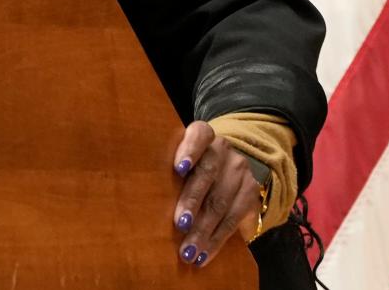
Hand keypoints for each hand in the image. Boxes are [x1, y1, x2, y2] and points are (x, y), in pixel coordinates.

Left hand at [170, 120, 262, 267]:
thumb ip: (168, 171)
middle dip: (192, 201)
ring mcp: (239, 169)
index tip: (178, 169)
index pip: (199, 134)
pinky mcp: (250, 192)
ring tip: (188, 251)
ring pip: (221, 201)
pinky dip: (215, 240)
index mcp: (202, 135)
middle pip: (208, 174)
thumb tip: (138, 201)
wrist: (230, 169)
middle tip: (180, 223)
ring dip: (203, 230)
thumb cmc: (188, 168)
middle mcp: (222, 149)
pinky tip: (203, 254)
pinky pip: (233, 219)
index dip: (189, 150)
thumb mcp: (180, 161)